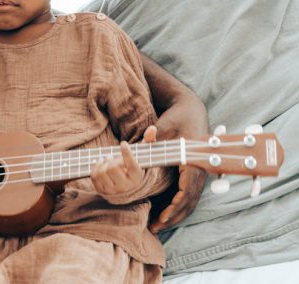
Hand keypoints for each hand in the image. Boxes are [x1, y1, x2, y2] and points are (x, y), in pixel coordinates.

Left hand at [91, 140, 144, 195]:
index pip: (131, 164)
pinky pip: (95, 177)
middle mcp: (125, 186)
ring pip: (103, 172)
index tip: (123, 143)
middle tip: (113, 156)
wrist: (128, 188)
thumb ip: (148, 142)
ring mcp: (113, 189)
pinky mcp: (103, 190)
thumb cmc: (135, 166)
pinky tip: (101, 163)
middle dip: (112, 159)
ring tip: (107, 159)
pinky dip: (96, 167)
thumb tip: (152, 128)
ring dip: (103, 162)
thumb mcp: (143, 155)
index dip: (126, 152)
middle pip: (114, 168)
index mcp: (137, 177)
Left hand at [149, 95, 208, 232]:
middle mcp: (199, 170)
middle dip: (172, 217)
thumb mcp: (164, 127)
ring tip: (157, 226)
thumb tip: (139, 143)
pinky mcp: (194, 174)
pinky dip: (178, 208)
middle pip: (189, 202)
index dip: (175, 206)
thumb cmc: (177, 118)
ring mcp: (198, 173)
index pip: (186, 190)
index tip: (162, 217)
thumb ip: (153, 139)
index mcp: (193, 161)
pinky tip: (165, 215)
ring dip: (175, 216)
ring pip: (190, 202)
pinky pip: (188, 196)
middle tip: (155, 228)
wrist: (192, 111)